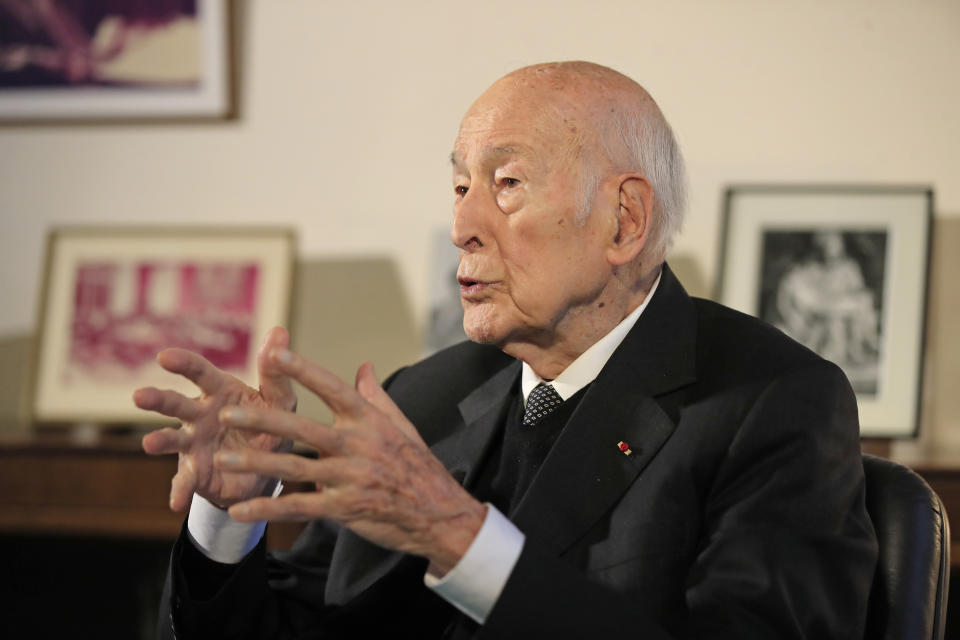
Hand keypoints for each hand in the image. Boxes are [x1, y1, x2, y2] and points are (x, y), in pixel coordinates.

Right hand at [135, 327, 297, 510]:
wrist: (267, 467)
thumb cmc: (270, 423)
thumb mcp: (279, 400)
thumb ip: (276, 371)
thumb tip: (279, 331)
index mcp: (220, 392)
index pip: (200, 372)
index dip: (183, 363)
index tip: (164, 356)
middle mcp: (200, 415)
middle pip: (176, 403)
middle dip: (158, 399)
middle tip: (139, 396)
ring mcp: (194, 444)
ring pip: (173, 440)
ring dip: (160, 441)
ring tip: (149, 444)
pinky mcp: (197, 473)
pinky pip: (185, 482)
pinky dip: (179, 491)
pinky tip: (175, 503)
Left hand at [214, 349, 485, 574]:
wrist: (441, 514)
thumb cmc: (419, 466)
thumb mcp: (402, 425)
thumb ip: (376, 396)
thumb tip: (364, 365)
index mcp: (369, 420)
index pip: (332, 388)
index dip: (302, 371)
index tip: (274, 355)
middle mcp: (358, 445)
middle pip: (303, 428)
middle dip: (263, 420)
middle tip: (228, 413)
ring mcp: (350, 477)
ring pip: (295, 468)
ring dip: (257, 464)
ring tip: (224, 459)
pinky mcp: (345, 508)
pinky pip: (300, 507)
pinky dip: (269, 510)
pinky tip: (241, 510)